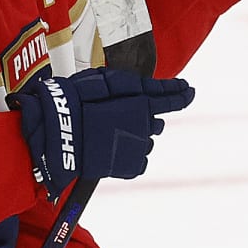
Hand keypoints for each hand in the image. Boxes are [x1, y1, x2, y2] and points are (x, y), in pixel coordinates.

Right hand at [8, 66, 195, 200]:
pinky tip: (110, 151)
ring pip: (146, 142)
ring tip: (107, 137)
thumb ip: (129, 86)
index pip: (172, 99)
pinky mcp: (131, 166)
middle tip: (118, 120)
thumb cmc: (74, 102)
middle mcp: (146, 125)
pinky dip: (128, 156)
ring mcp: (139, 147)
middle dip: (144, 121)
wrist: (58, 133)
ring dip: (133, 139)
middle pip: (157, 124)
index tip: (189, 91)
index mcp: (141, 102)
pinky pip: (138, 161)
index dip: (182, 94)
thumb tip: (147, 87)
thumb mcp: (101, 82)